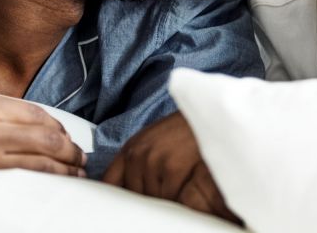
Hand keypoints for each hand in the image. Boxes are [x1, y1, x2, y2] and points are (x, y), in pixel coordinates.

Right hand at [0, 72, 85, 195]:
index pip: (34, 113)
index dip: (57, 125)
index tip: (67, 133)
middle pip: (42, 139)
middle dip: (68, 149)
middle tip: (80, 157)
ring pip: (32, 166)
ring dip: (59, 170)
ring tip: (74, 173)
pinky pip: (9, 184)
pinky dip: (34, 184)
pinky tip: (45, 187)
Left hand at [103, 112, 239, 221]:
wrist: (206, 114)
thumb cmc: (182, 131)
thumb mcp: (152, 141)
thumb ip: (138, 162)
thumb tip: (127, 189)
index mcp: (130, 148)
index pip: (110, 181)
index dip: (116, 196)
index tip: (123, 203)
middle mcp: (137, 154)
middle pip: (134, 194)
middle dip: (149, 194)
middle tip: (164, 184)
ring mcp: (153, 161)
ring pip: (153, 197)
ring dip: (166, 195)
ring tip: (178, 177)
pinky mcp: (171, 168)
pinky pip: (170, 197)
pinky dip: (179, 194)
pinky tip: (186, 178)